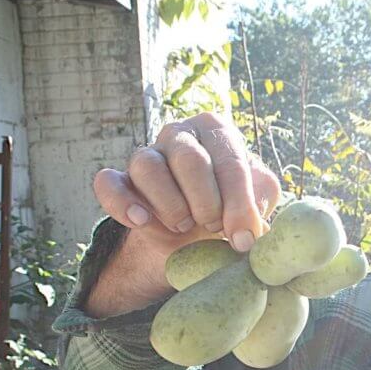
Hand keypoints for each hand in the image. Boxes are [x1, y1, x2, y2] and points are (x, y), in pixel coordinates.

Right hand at [92, 112, 280, 254]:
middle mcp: (179, 134)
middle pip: (188, 159)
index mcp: (217, 131)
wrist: (192, 236)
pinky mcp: (120, 180)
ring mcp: (147, 154)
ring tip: (183, 227)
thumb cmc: (230, 209)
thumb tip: (256, 220)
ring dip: (169, 205)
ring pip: (147, 166)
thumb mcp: (256, 202)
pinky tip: (141, 222)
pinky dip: (122, 204)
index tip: (243, 239)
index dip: (238, 204)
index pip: (230, 161)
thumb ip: (261, 201)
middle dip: (205, 202)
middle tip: (212, 227)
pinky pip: (109, 184)